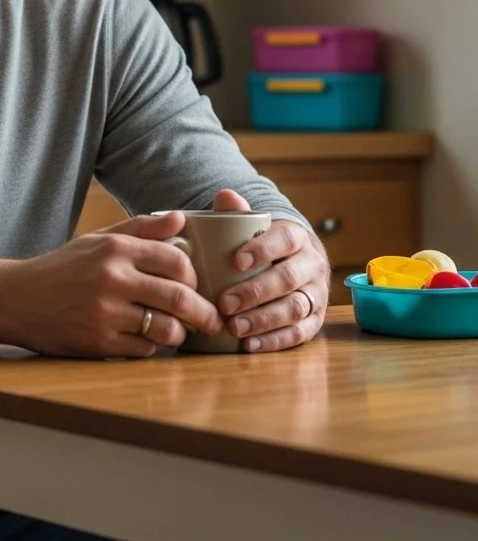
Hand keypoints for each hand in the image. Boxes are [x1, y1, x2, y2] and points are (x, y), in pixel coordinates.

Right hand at [3, 212, 221, 357]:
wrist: (16, 299)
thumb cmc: (61, 268)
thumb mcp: (97, 241)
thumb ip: (140, 229)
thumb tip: (180, 218)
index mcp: (115, 249)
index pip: (177, 260)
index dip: (194, 276)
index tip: (197, 286)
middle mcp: (112, 278)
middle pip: (179, 297)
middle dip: (204, 313)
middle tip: (212, 320)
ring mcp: (105, 313)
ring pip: (166, 328)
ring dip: (179, 334)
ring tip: (178, 332)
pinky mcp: (98, 343)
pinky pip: (143, 350)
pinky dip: (150, 347)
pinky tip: (143, 340)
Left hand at [212, 189, 329, 351]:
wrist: (292, 261)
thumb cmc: (261, 245)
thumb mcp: (252, 227)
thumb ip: (237, 213)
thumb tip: (224, 195)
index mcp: (296, 238)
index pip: (284, 240)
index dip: (262, 250)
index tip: (235, 261)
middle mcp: (311, 265)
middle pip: (287, 279)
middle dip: (255, 293)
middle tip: (224, 303)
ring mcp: (316, 294)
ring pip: (294, 308)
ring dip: (263, 320)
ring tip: (234, 328)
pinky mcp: (315, 320)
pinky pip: (300, 333)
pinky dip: (275, 341)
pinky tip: (250, 346)